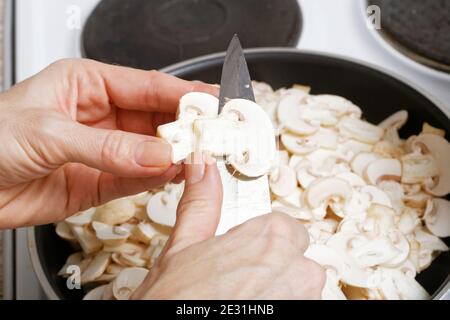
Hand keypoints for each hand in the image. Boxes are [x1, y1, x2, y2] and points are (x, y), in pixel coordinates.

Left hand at [0, 59, 216, 227]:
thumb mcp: (48, 132)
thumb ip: (107, 147)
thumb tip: (156, 154)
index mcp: (87, 84)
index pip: (147, 85)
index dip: (182, 93)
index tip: (210, 102)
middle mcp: (100, 116)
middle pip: (155, 118)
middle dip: (184, 126)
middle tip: (210, 135)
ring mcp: (104, 150)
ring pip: (151, 150)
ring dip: (174, 154)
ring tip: (196, 156)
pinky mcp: (100, 182)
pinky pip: (138, 178)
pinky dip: (156, 178)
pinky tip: (172, 174)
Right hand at [132, 153, 324, 299]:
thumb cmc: (173, 304)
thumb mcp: (182, 249)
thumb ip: (201, 204)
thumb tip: (202, 167)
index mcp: (270, 238)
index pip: (284, 229)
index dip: (258, 245)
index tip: (243, 258)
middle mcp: (297, 269)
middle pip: (296, 260)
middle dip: (270, 269)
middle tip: (235, 286)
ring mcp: (303, 300)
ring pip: (301, 289)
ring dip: (277, 294)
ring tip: (239, 303)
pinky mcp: (302, 315)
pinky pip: (300, 305)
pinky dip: (280, 306)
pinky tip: (246, 310)